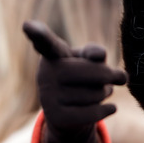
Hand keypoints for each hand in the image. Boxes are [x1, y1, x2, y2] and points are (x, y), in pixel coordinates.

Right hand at [22, 20, 126, 142]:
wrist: (67, 115)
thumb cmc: (79, 78)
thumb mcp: (87, 60)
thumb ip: (95, 52)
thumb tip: (100, 56)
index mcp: (52, 54)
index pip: (46, 42)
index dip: (37, 33)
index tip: (28, 26)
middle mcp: (45, 74)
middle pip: (92, 71)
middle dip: (108, 75)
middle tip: (115, 76)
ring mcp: (48, 96)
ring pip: (96, 93)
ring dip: (106, 92)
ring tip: (100, 92)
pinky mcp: (56, 117)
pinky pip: (92, 112)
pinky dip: (107, 110)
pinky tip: (111, 107)